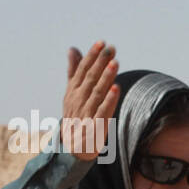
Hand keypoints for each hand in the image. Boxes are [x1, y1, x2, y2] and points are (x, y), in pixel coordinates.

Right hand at [62, 41, 119, 160]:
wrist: (72, 146)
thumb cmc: (76, 115)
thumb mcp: (72, 92)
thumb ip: (74, 71)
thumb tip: (73, 49)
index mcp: (73, 90)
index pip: (82, 70)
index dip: (92, 56)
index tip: (101, 42)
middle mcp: (78, 99)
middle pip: (90, 78)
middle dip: (100, 62)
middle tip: (111, 49)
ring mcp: (85, 112)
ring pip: (96, 92)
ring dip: (106, 77)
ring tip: (115, 63)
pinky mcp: (95, 125)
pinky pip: (103, 110)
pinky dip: (109, 99)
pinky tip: (116, 88)